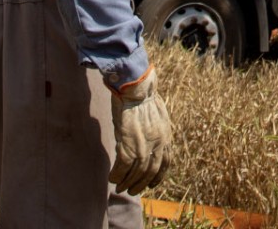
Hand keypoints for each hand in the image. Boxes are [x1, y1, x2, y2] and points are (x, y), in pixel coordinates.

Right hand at [109, 68, 172, 194]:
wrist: (135, 87)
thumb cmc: (141, 97)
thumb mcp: (156, 116)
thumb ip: (154, 132)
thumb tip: (147, 143)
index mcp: (166, 136)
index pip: (165, 163)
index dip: (158, 176)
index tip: (151, 184)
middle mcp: (158, 143)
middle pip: (150, 171)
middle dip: (140, 184)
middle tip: (131, 190)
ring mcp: (144, 145)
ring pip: (136, 172)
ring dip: (127, 182)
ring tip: (119, 187)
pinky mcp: (128, 143)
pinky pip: (122, 166)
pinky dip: (117, 174)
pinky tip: (112, 177)